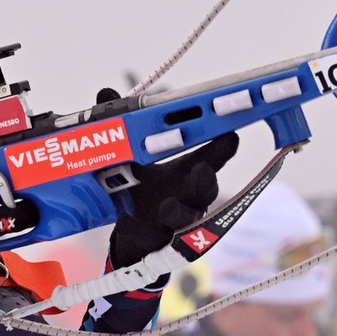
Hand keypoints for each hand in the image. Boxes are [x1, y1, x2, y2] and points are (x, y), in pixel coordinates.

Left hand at [95, 88, 238, 268]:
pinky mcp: (155, 241)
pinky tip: (127, 221)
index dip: (223, 147)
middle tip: (202, 170)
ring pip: (184, 219)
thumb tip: (106, 93)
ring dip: (177, 211)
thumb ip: (123, 127)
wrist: (132, 233)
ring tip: (165, 205)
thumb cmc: (143, 189)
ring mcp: (175, 222)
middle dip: (206, 181)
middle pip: (207, 190)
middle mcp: (188, 197)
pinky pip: (150, 236)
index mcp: (186, 172)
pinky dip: (138, 228)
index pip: (211, 158)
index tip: (230, 133)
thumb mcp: (133, 157)